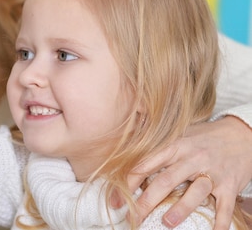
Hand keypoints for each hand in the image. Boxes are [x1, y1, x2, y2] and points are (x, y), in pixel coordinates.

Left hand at [129, 116, 251, 228]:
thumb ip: (157, 146)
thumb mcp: (179, 134)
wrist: (242, 134)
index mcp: (175, 145)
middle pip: (165, 181)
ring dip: (180, 209)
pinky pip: (225, 206)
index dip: (128, 183)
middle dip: (146, 201)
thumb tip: (126, 149)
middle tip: (132, 217)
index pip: (147, 164)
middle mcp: (192, 158)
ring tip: (166, 223)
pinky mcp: (230, 185)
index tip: (115, 199)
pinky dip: (220, 222)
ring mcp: (212, 172)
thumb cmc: (205, 137)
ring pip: (195, 192)